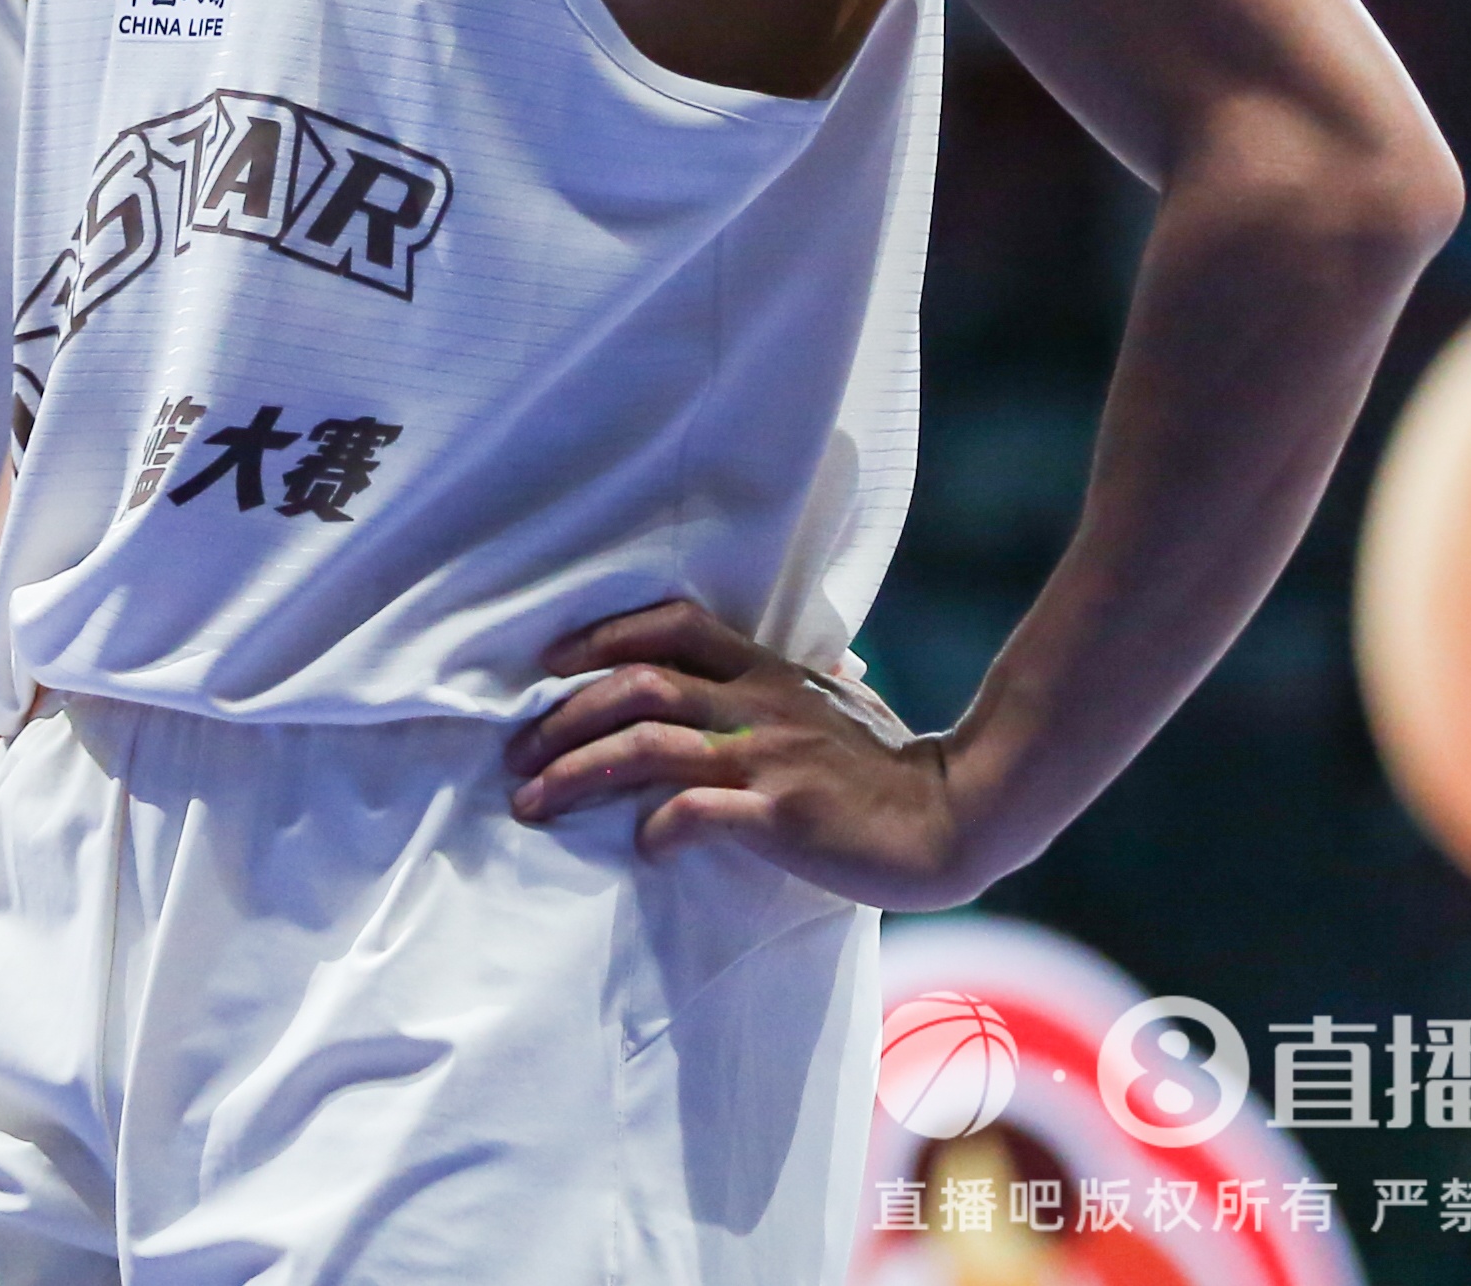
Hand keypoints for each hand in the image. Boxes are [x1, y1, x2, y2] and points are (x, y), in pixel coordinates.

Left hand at [505, 598, 974, 909]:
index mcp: (767, 671)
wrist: (953, 819)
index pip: (671, 624)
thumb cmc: (895, 767)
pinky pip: (697, 811)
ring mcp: (767, 756)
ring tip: (531, 802)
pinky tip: (640, 847)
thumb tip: (820, 671)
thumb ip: (809, 687)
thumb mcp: (845, 706)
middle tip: (517, 751)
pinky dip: (655, 827)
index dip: (602, 635)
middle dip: (564, 716)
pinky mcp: (780, 814)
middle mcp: (758, 702)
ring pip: (647, 744)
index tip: (549, 667)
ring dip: (576, 771)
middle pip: (638, 684)